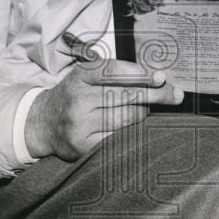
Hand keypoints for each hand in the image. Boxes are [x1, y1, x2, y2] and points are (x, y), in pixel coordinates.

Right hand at [24, 61, 183, 160]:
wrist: (44, 123)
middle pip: (125, 96)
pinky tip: (138, 127)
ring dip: (143, 113)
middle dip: (154, 94)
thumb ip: (114, 72)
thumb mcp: (86, 76)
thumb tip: (156, 77)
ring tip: (148, 109)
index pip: (111, 71)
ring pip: (125, 118)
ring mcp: (80, 125)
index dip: (138, 73)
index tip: (160, 77)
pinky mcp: (84, 147)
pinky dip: (133, 131)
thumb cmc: (76, 94)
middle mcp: (78, 99)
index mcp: (80, 76)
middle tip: (174, 94)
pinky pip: (119, 138)